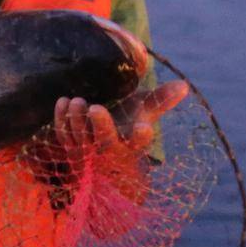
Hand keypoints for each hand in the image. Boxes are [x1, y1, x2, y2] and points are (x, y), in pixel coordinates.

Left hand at [48, 83, 189, 236]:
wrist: (103, 161)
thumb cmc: (126, 130)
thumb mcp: (144, 115)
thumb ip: (161, 100)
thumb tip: (184, 85)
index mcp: (131, 144)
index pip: (138, 142)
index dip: (141, 135)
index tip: (143, 127)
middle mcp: (109, 150)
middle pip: (106, 141)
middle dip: (101, 126)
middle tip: (95, 108)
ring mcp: (87, 152)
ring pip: (80, 139)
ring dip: (77, 121)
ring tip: (77, 101)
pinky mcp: (70, 148)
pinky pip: (63, 136)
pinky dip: (61, 121)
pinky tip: (63, 103)